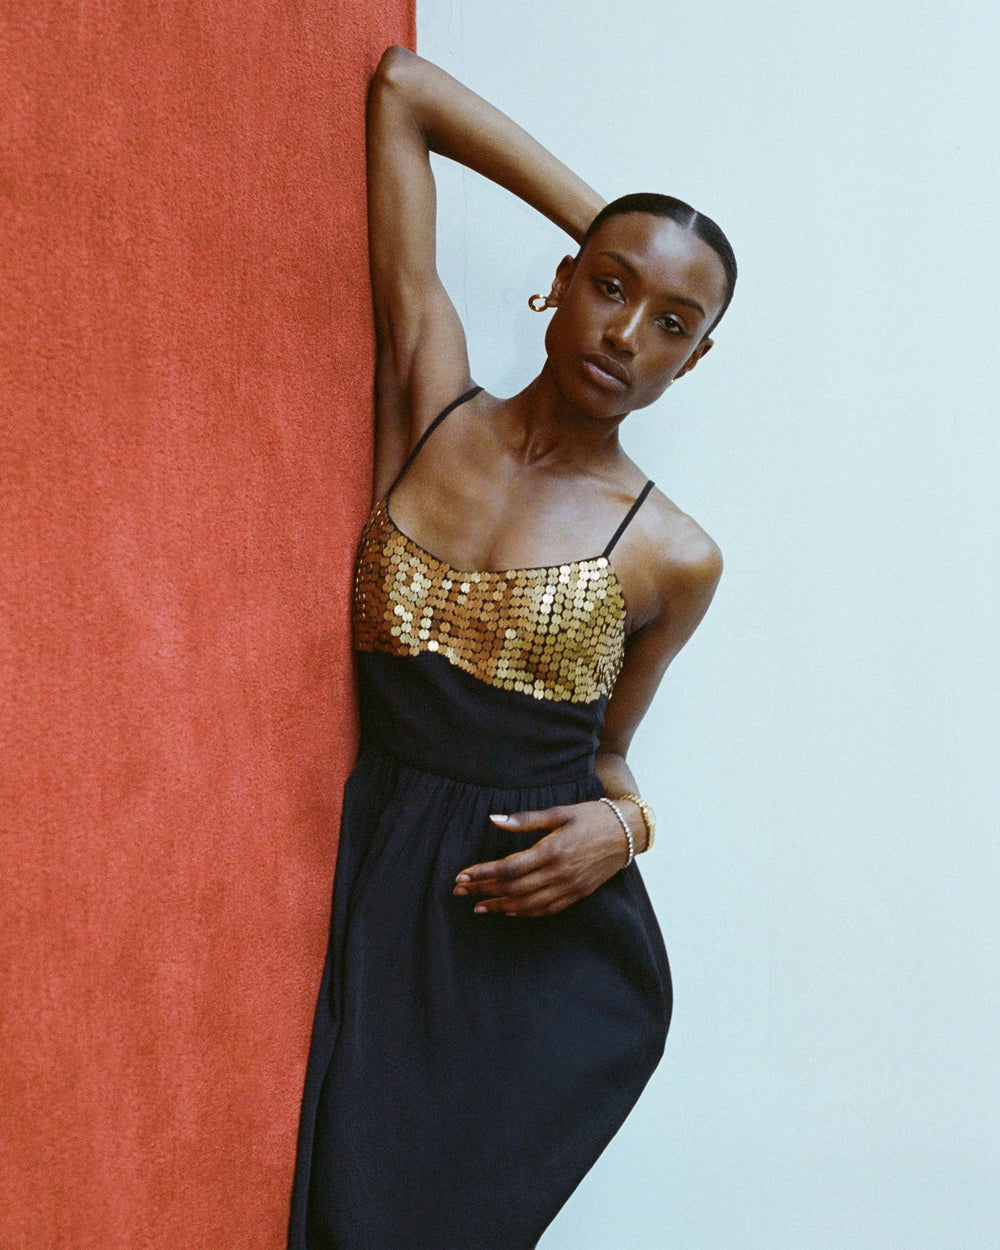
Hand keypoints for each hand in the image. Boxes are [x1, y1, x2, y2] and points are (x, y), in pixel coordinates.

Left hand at [453, 801, 629, 917]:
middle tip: (460, 892)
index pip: (509, 868)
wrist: (627, 832)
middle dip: (484, 891)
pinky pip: (547, 909)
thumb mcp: (559, 811)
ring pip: (528, 903)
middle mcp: (560, 873)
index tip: (462, 876)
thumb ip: (525, 819)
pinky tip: (510, 911)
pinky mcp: (578, 894)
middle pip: (514, 888)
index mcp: (552, 850)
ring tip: (479, 906)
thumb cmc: (592, 816)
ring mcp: (570, 887)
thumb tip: (494, 819)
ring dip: (501, 906)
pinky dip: (525, 912)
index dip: (483, 874)